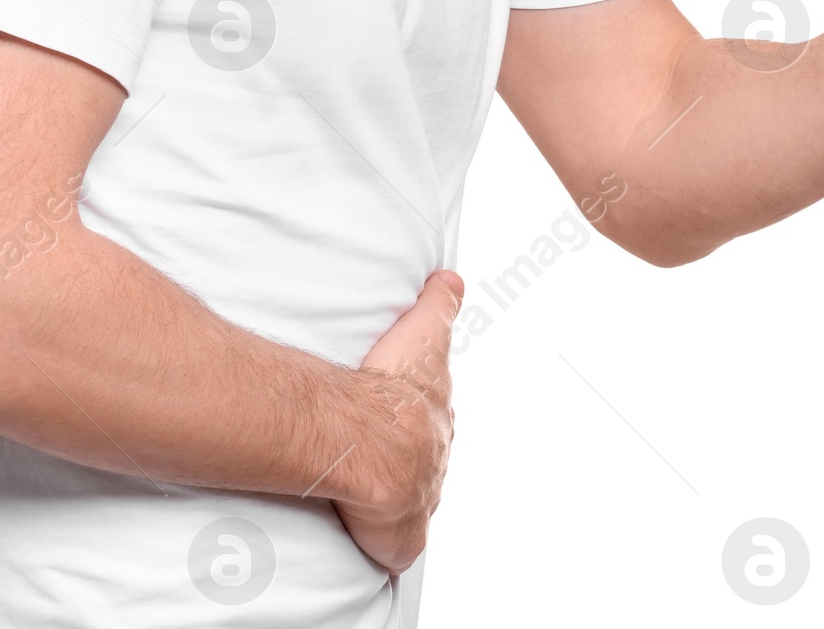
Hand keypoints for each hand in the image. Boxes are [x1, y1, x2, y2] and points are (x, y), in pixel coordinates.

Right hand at [334, 270, 463, 574]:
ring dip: (396, 494)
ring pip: (413, 497)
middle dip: (411, 454)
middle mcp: (435, 460)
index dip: (419, 413)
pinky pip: (397, 545)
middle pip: (426, 456)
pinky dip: (388, 544)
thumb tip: (452, 278)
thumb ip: (439, 305)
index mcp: (437, 417)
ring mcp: (422, 500)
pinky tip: (373, 539)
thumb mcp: (423, 333)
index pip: (433, 414)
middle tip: (382, 449)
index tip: (404, 412)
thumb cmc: (390, 387)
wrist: (373, 443)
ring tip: (370, 491)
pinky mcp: (403, 538)